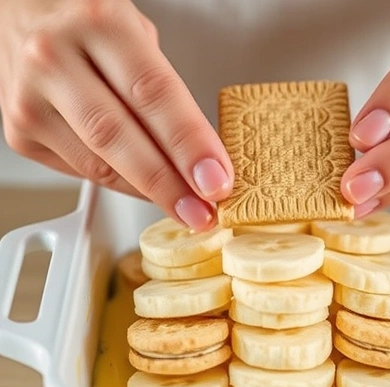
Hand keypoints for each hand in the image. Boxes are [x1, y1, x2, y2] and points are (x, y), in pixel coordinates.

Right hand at [0, 0, 232, 230]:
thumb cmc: (88, 21)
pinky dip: (120, 183)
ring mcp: (29, 98)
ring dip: (148, 191)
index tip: (215, 179)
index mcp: (97, 24)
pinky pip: (81, 171)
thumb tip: (202, 155)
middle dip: (169, 183)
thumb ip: (165, 89)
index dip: (189, 143)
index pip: (152, 93)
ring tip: (185, 205)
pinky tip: (144, 185)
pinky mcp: (19, 133)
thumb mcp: (137, 33)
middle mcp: (54, 58)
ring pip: (98, 163)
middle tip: (203, 210)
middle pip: (118, 135)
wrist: (22, 11)